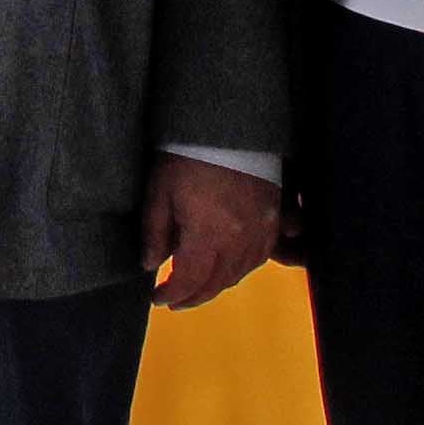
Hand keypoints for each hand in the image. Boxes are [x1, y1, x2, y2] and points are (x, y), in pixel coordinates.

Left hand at [146, 154, 281, 310]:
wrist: (230, 124)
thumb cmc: (188, 156)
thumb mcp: (160, 192)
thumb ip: (154, 233)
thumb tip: (150, 264)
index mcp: (209, 236)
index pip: (190, 281)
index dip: (172, 294)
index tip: (157, 297)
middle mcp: (239, 241)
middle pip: (217, 283)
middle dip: (194, 296)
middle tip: (175, 300)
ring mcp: (261, 231)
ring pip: (240, 273)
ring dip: (218, 284)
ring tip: (199, 285)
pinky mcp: (273, 218)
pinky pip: (261, 255)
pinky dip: (243, 267)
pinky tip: (230, 266)